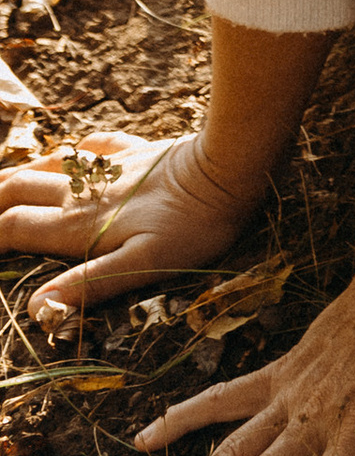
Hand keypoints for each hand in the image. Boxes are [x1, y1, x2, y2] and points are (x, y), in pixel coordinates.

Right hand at [0, 126, 261, 328]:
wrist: (230, 167)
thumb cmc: (193, 225)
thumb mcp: (142, 266)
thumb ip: (87, 286)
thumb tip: (35, 310)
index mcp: (79, 225)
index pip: (13, 230)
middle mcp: (84, 192)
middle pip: (18, 191)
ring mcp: (109, 167)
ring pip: (48, 166)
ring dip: (18, 174)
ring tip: (2, 184)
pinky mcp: (137, 150)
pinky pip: (93, 145)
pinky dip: (70, 150)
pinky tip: (71, 151)